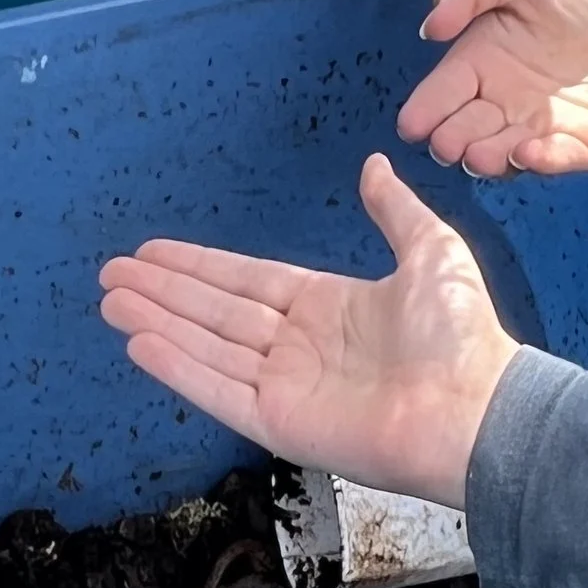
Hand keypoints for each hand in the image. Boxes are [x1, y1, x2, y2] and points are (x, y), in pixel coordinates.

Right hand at [100, 153, 516, 508]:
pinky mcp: (278, 423)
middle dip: (162, 291)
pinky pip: (217, 390)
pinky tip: (139, 343)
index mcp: (326, 306)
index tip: (151, 251)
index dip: (197, 266)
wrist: (476, 409)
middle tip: (111, 274)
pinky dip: (178, 368)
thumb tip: (375, 164)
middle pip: (214, 311)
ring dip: (157, 322)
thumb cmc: (459, 334)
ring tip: (110, 301)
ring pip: (205, 346)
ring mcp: (284, 386)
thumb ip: (395, 209)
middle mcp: (297, 345)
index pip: (245, 281)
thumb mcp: (431, 252)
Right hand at [400, 0, 587, 176]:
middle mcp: (505, 101)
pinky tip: (528, 152)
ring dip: (489, 158)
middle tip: (445, 143)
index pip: (443, 93)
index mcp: (480, 62)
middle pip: (467, 130)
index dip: (426, 110)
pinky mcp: (587, 143)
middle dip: (452, 141)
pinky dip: (543, 161)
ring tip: (479, 154)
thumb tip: (429, 28)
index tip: (411, 125)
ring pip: (505, 153)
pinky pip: (559, 158)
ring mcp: (544, 127)